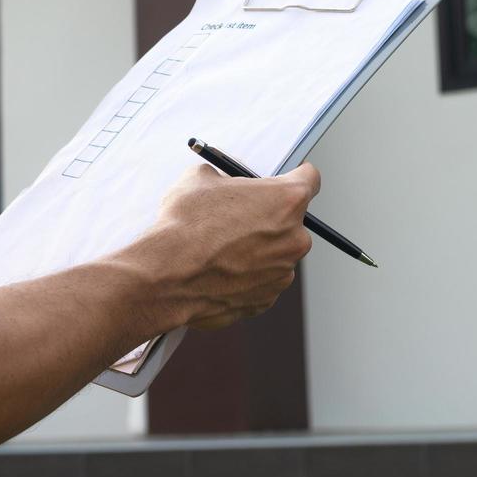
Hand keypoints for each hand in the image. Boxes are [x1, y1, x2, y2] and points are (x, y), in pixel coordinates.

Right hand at [140, 162, 320, 330]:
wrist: (167, 275)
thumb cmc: (185, 225)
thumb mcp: (200, 178)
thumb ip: (223, 177)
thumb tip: (223, 181)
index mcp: (287, 200)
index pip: (310, 179)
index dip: (294, 176)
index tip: (285, 180)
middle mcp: (294, 238)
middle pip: (291, 220)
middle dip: (269, 218)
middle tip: (237, 217)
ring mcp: (282, 272)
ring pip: (276, 254)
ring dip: (257, 249)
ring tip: (220, 248)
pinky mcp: (266, 299)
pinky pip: (262, 281)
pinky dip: (246, 276)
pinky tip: (218, 270)